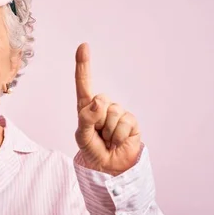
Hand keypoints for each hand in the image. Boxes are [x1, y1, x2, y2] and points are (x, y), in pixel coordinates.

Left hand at [74, 43, 141, 175]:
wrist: (111, 167)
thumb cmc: (93, 150)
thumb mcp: (83, 137)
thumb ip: (87, 119)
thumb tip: (98, 102)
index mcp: (86, 108)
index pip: (84, 84)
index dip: (84, 65)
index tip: (84, 46)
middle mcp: (102, 106)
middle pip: (100, 100)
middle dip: (97, 120)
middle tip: (98, 134)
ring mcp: (118, 113)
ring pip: (112, 113)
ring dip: (108, 131)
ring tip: (108, 139)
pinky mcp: (131, 121)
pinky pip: (124, 123)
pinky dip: (118, 136)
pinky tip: (117, 141)